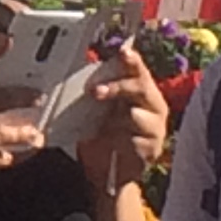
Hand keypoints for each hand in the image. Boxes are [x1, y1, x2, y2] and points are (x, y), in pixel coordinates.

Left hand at [77, 44, 169, 190]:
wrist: (105, 168)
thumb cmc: (101, 130)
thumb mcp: (93, 107)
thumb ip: (93, 90)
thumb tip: (65, 74)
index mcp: (138, 89)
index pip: (136, 69)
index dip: (132, 61)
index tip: (124, 52)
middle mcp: (151, 105)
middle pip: (142, 88)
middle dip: (120, 87)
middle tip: (96, 91)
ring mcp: (155, 127)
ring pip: (140, 115)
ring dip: (122, 117)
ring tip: (110, 124)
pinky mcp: (152, 149)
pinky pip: (139, 141)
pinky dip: (126, 141)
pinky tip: (119, 143)